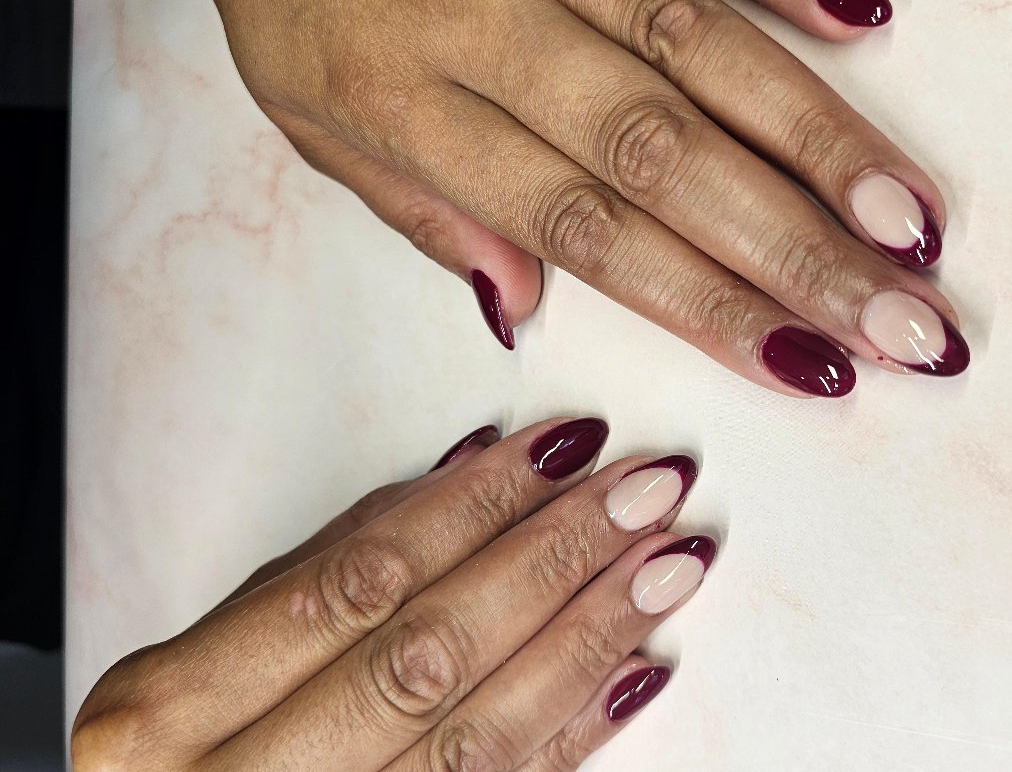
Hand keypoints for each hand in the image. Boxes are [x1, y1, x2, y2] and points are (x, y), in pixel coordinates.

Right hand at [72, 418, 712, 770]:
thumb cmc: (183, 760)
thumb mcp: (206, 659)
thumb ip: (331, 563)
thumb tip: (473, 464)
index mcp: (168, 711)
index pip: (360, 582)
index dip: (476, 509)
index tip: (566, 446)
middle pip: (431, 651)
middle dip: (551, 561)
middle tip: (644, 492)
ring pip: (482, 733)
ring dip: (588, 639)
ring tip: (667, 566)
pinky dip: (578, 731)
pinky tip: (637, 667)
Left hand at [197, 0, 968, 394]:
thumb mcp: (313, 124)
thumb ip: (422, 213)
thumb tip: (520, 309)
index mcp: (414, 110)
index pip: (588, 232)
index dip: (707, 305)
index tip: (807, 367)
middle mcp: (485, 25)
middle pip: (666, 156)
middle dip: (797, 249)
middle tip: (905, 323)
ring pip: (698, 45)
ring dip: (816, 136)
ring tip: (910, 222)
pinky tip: (866, 12)